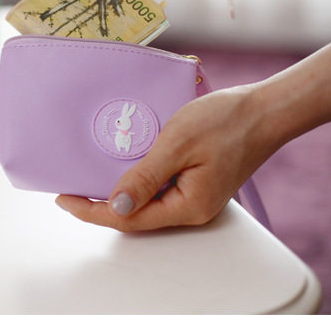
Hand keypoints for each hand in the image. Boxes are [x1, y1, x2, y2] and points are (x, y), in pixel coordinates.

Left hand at [55, 35, 330, 231]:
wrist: (264, 110)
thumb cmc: (227, 120)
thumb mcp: (177, 143)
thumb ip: (145, 177)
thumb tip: (115, 205)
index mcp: (188, 205)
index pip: (128, 219)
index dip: (93, 211)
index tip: (65, 199)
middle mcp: (192, 209)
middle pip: (136, 216)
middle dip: (101, 204)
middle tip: (72, 188)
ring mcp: (197, 197)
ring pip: (148, 204)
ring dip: (118, 192)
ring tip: (90, 176)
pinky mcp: (198, 184)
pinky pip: (161, 190)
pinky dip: (138, 181)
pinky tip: (125, 166)